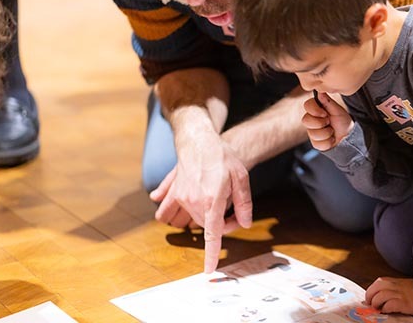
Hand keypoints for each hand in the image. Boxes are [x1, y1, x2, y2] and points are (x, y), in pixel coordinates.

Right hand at [149, 130, 251, 272]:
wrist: (199, 141)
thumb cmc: (223, 158)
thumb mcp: (241, 177)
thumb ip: (244, 203)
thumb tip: (244, 224)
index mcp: (212, 200)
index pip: (212, 234)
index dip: (212, 253)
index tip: (209, 270)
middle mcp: (194, 202)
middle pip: (207, 226)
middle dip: (220, 223)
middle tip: (232, 209)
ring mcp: (181, 197)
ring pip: (191, 220)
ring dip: (201, 219)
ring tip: (212, 203)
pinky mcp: (173, 192)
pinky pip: (168, 212)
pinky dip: (174, 214)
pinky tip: (183, 206)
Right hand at [302, 92, 352, 150]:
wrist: (347, 136)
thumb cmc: (342, 121)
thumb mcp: (337, 110)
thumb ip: (328, 102)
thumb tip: (320, 92)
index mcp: (316, 109)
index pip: (307, 105)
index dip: (315, 110)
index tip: (325, 113)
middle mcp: (311, 120)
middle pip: (306, 120)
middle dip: (321, 123)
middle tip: (329, 122)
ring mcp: (312, 131)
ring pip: (313, 134)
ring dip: (327, 133)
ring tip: (332, 131)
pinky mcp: (315, 143)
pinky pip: (318, 144)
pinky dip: (328, 142)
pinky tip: (331, 139)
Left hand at [364, 277, 412, 315]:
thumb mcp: (408, 286)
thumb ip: (397, 288)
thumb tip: (385, 296)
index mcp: (396, 281)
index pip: (378, 282)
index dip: (371, 291)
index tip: (370, 298)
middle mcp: (396, 286)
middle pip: (375, 287)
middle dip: (369, 296)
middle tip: (370, 304)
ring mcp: (401, 294)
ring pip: (379, 296)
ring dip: (376, 303)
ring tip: (378, 309)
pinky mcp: (405, 303)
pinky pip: (390, 305)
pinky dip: (385, 308)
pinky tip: (387, 311)